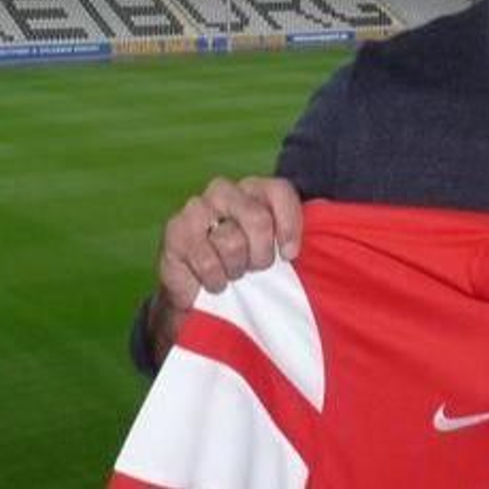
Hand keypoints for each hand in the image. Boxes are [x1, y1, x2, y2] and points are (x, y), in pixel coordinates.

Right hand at [145, 176, 303, 365]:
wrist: (201, 298)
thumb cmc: (245, 269)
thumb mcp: (276, 254)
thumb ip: (293, 240)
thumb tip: (313, 239)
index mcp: (253, 190)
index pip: (279, 191)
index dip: (289, 225)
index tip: (289, 255)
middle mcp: (224, 191)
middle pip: (258, 218)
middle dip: (261, 255)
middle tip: (255, 269)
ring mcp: (197, 207)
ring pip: (231, 241)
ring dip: (236, 269)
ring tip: (232, 274)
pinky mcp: (175, 230)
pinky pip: (206, 259)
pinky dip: (215, 279)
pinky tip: (215, 282)